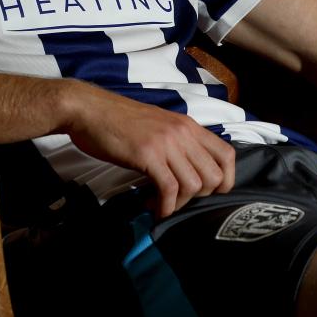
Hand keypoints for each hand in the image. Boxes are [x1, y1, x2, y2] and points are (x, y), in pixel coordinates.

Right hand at [61, 81, 235, 217]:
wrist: (89, 110)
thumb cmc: (119, 121)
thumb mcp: (159, 126)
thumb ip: (178, 144)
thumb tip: (188, 172)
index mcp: (188, 125)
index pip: (227, 155)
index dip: (224, 180)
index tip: (204, 193)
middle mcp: (183, 132)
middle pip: (214, 176)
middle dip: (199, 197)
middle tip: (177, 199)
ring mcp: (167, 143)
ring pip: (194, 185)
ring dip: (178, 204)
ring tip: (160, 203)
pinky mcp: (148, 155)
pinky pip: (169, 189)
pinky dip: (164, 206)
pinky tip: (153, 207)